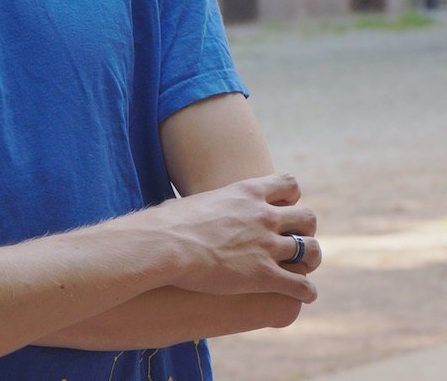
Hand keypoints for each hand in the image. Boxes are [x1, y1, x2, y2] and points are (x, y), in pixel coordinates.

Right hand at [154, 172, 319, 302]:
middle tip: (295, 240)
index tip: (282, 208)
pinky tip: (301, 294)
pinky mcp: (265, 275)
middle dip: (305, 229)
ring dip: (310, 260)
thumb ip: (208, 204)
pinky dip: (306, 291)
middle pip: (308, 217)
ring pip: (312, 251)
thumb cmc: (169, 222)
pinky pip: (303, 286)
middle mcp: (264, 216)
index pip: (289, 184)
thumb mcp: (196, 202)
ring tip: (302, 268)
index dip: (291, 198)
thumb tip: (189, 209)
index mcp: (247, 192)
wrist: (166, 244)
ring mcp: (267, 245)